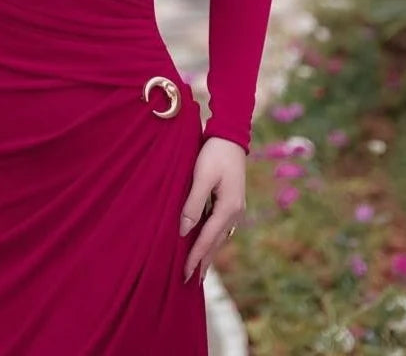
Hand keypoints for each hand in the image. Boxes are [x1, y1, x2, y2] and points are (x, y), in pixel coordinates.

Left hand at [180, 136, 244, 284]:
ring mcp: (235, 208)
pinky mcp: (231, 202)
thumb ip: (193, 204)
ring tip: (199, 270)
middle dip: (203, 262)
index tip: (184, 275)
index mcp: (228, 208)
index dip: (194, 257)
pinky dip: (212, 239)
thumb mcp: (201, 177)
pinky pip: (220, 227)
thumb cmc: (214, 154)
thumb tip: (184, 230)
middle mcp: (235, 213)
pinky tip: (206, 243)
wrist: (231, 137)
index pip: (207, 239)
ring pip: (219, 237)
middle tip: (190, 282)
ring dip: (208, 253)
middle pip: (216, 243)